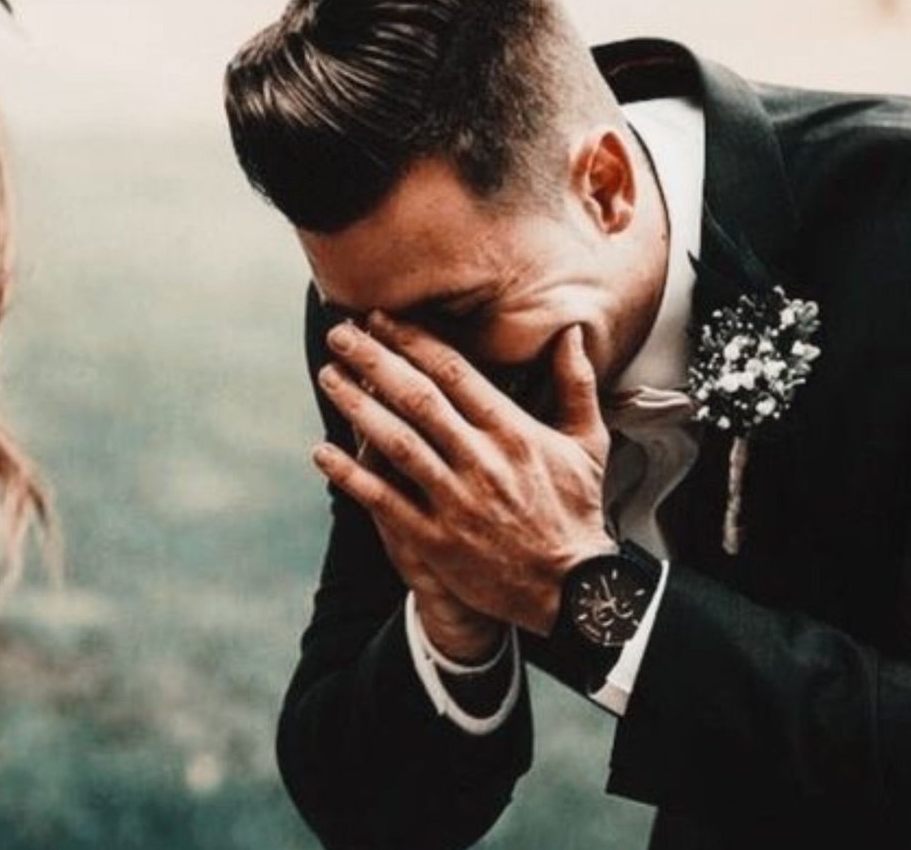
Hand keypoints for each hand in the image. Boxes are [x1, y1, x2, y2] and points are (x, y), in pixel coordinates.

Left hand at [311, 315, 613, 635]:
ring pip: (396, 442)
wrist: (571, 592)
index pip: (455, 373)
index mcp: (514, 432)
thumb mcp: (588, 442)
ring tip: (328, 377)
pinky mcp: (436, 540)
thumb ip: (576, 383)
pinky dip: (350, 475)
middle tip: (340, 334)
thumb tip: (569, 330)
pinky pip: (383, 500)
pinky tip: (322, 452)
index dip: (413, 341)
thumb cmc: (574, 509)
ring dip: (357, 407)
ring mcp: (456, 501)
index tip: (381, 319)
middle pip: (417, 398)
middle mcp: (481, 461)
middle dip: (374, 360)